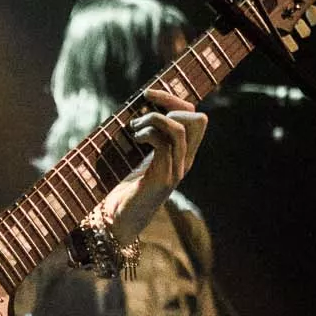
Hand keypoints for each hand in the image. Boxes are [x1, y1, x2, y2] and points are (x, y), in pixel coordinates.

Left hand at [107, 87, 207, 241]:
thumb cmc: (122, 187)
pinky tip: (134, 139)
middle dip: (170, 103)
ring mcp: (176, 170)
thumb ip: (144, 137)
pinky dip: (147, 134)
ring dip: (154, 119)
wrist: (118, 221)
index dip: (175, 100)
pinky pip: (163, 145)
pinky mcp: (162, 179)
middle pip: (197, 119)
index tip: (148, 93)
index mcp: (181, 153)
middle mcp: (184, 161)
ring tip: (133, 127)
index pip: (195, 118)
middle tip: (143, 105)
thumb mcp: (136, 157)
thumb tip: (133, 109)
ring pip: (180, 130)